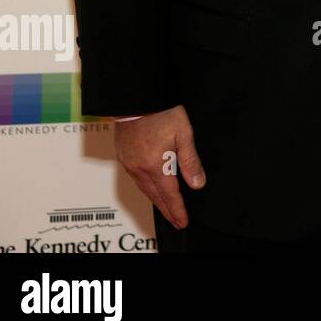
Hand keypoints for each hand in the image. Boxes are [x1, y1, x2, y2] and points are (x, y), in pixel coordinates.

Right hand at [113, 105, 204, 229]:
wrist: (136, 98)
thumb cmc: (162, 112)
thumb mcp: (184, 133)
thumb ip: (190, 161)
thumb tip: (197, 184)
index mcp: (156, 164)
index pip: (169, 194)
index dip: (177, 209)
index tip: (183, 221)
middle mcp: (139, 168)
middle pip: (155, 195)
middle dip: (167, 210)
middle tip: (176, 221)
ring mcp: (129, 162)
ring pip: (144, 188)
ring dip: (156, 200)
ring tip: (166, 209)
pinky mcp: (123, 155)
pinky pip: (135, 179)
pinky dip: (146, 188)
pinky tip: (151, 188)